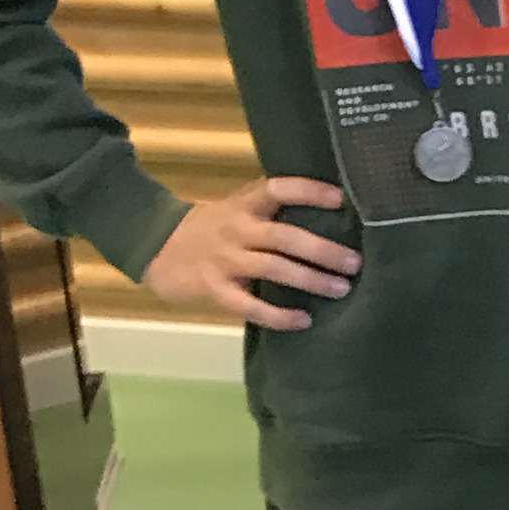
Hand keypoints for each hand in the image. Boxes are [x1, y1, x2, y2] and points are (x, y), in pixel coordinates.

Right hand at [145, 177, 359, 332]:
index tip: (341, 199)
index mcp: (244, 205)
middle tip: (354, 262)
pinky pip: (250, 305)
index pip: (278, 189)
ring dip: (310, 279)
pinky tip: (303, 320)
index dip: (309, 191)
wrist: (154, 245)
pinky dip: (278, 315)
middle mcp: (236, 229)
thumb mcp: (236, 208)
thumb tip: (329, 216)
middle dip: (321, 250)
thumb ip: (270, 210)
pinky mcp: (215, 288)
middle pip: (283, 236)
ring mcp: (224, 260)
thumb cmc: (210, 227)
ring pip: (273, 269)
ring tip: (341, 288)